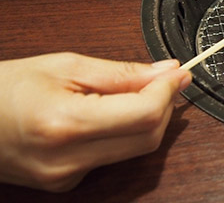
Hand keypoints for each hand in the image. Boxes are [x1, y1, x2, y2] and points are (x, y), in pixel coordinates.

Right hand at [0, 53, 190, 191]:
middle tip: (163, 78)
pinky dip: (125, 132)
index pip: (144, 114)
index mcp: (66, 124)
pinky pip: (114, 157)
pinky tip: (111, 113)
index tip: (179, 73)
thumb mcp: (65, 66)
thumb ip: (121, 73)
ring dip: (148, 118)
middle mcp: (68, 161)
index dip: (168, 91)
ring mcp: (67, 178)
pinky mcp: (66, 184)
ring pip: (136, 150)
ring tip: (134, 91)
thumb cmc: (6, 88)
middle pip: (148, 137)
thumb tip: (166, 71)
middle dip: (164, 105)